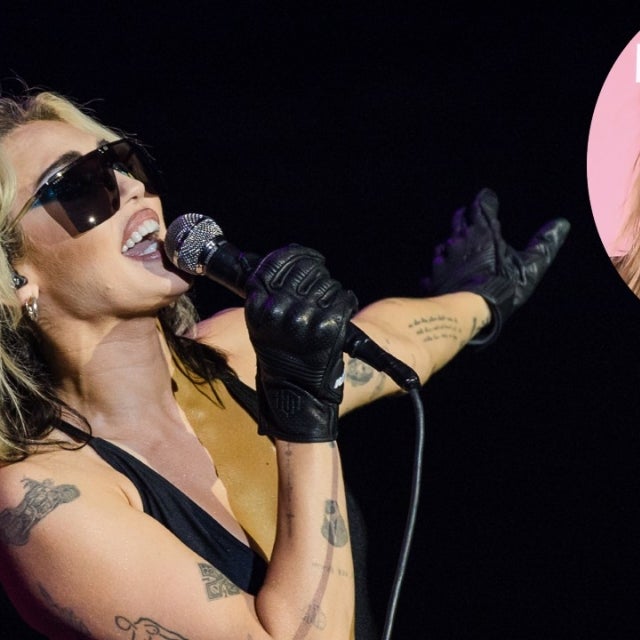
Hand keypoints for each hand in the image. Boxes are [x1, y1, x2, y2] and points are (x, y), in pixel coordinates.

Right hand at [244, 244, 357, 441]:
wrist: (295, 394)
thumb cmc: (280, 357)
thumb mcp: (264, 325)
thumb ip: (271, 294)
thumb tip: (290, 259)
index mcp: (258, 306)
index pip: (276, 262)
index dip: (297, 255)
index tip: (311, 258)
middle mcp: (278, 310)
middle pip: (305, 269)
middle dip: (317, 274)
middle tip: (321, 287)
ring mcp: (303, 318)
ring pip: (327, 283)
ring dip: (332, 291)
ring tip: (328, 307)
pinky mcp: (328, 327)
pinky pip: (343, 298)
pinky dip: (347, 302)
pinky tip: (342, 311)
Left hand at [421, 188, 570, 344]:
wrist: (469, 308)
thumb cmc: (503, 285)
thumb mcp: (531, 265)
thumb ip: (544, 243)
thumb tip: (562, 223)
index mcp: (484, 231)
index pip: (482, 205)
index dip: (485, 200)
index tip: (487, 197)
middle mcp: (460, 239)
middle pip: (459, 219)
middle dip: (464, 215)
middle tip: (467, 213)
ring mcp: (443, 257)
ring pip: (445, 241)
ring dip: (451, 241)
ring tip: (456, 243)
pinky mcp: (433, 274)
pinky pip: (434, 266)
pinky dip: (440, 266)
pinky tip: (443, 270)